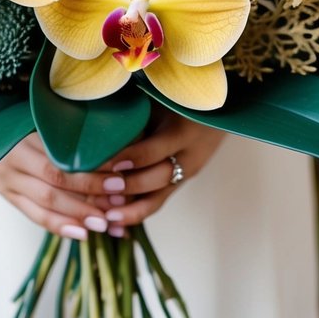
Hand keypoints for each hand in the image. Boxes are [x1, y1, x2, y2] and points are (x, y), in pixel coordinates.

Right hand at [0, 132, 129, 240]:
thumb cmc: (13, 122)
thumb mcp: (31, 116)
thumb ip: (59, 125)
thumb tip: (103, 133)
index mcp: (22, 136)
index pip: (59, 157)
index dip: (89, 168)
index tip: (118, 173)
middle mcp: (14, 161)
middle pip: (55, 181)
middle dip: (90, 192)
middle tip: (120, 198)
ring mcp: (9, 182)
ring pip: (46, 203)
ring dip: (78, 214)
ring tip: (106, 222)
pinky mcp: (9, 198)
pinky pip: (35, 216)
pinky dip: (60, 226)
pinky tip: (82, 234)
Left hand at [97, 109, 224, 228]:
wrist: (221, 109)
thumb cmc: (182, 96)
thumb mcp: (164, 98)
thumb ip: (139, 110)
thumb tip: (101, 120)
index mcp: (184, 130)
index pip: (154, 150)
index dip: (129, 158)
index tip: (103, 162)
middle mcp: (189, 156)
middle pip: (157, 178)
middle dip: (126, 186)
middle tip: (97, 189)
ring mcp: (186, 173)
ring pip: (158, 198)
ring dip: (129, 209)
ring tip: (105, 217)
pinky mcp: (180, 182)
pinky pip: (157, 202)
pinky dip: (136, 213)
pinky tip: (115, 220)